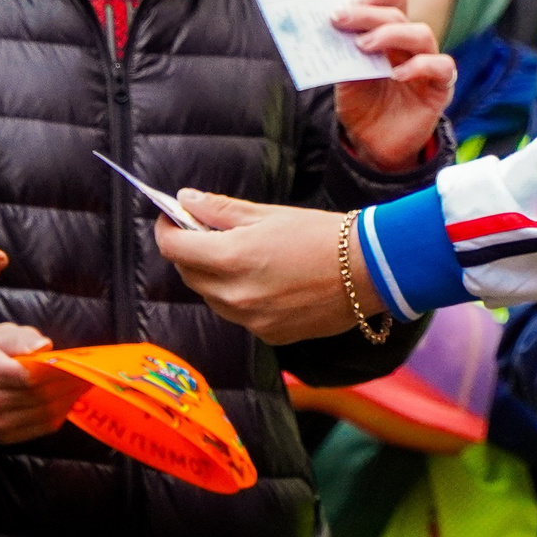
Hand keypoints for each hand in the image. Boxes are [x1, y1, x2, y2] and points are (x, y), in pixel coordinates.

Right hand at [0, 322, 85, 444]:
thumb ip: (21, 338)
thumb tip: (44, 347)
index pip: (28, 377)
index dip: (57, 371)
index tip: (78, 364)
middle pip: (39, 396)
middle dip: (68, 385)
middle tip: (88, 374)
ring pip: (43, 413)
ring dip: (68, 399)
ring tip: (82, 384)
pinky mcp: (3, 436)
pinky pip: (41, 428)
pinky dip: (59, 414)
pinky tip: (67, 399)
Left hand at [155, 192, 381, 343]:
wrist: (370, 270)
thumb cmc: (322, 234)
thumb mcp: (268, 214)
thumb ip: (220, 210)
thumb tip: (185, 200)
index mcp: (232, 259)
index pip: (174, 248)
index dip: (166, 229)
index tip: (171, 217)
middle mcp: (235, 296)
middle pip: (188, 274)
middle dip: (189, 252)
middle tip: (204, 232)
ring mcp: (251, 320)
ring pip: (211, 297)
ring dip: (213, 277)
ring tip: (240, 256)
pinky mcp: (269, 335)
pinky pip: (238, 316)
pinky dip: (239, 297)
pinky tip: (265, 280)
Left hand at [331, 0, 456, 170]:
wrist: (372, 143)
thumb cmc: (361, 103)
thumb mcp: (345, 73)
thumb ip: (342, 51)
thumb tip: (330, 25)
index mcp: (388, 32)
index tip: (345, 5)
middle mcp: (409, 44)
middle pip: (399, 13)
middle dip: (368, 14)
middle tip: (341, 20)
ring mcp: (427, 63)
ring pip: (422, 34)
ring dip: (391, 34)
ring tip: (364, 47)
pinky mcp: (439, 88)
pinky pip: (442, 67)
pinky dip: (420, 66)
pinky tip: (397, 75)